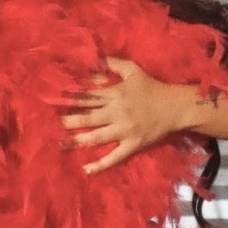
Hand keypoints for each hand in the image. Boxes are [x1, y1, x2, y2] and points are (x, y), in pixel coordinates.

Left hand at [62, 58, 203, 174]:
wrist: (176, 107)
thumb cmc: (152, 87)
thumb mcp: (133, 70)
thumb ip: (112, 63)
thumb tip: (92, 57)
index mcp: (115, 93)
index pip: (87, 96)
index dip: (70, 98)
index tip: (53, 100)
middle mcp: (117, 112)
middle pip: (87, 118)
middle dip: (68, 121)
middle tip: (52, 124)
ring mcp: (124, 131)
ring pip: (96, 137)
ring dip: (77, 141)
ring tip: (61, 143)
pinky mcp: (132, 145)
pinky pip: (114, 157)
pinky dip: (100, 164)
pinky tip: (87, 169)